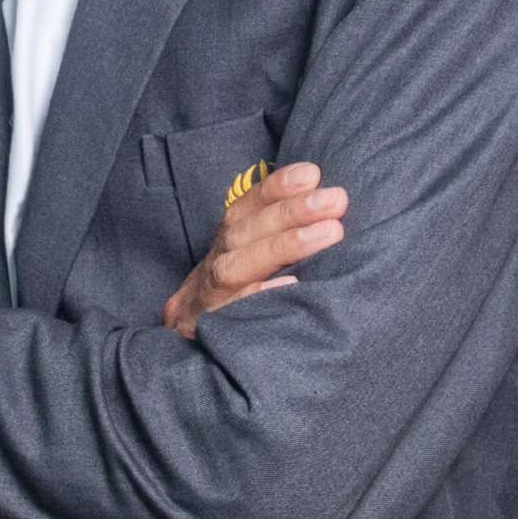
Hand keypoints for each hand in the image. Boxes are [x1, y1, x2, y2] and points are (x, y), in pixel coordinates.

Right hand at [162, 161, 346, 339]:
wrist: (181, 344)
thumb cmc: (236, 298)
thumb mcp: (251, 260)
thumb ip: (279, 235)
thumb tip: (329, 203)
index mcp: (225, 244)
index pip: (246, 208)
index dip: (276, 188)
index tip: (312, 174)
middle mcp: (213, 265)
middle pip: (244, 233)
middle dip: (291, 213)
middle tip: (335, 200)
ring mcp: (206, 299)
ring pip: (234, 267)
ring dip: (283, 246)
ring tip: (327, 234)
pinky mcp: (205, 332)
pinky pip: (229, 315)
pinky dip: (256, 296)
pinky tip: (290, 284)